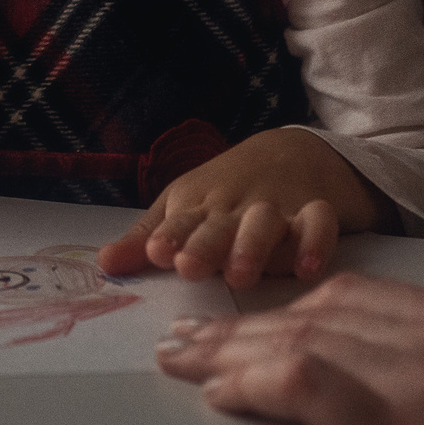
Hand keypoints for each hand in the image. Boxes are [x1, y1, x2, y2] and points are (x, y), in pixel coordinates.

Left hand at [98, 128, 379, 288]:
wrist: (296, 149)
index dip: (170, 235)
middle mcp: (236, 206)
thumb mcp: (183, 206)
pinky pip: (319, 224)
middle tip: (190, 266)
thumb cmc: (227, 188)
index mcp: (199, 205)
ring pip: (265, 223)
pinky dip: (316, 242)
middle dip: (204, 244)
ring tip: (240, 275)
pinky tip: (308, 267)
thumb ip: (145, 239)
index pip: (181, 222)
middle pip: (219, 224)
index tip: (158, 252)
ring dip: (252, 246)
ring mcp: (277, 207)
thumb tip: (104, 266)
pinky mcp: (316, 211)